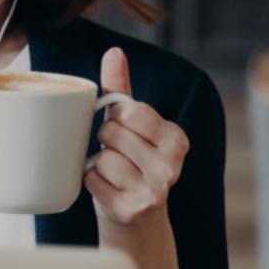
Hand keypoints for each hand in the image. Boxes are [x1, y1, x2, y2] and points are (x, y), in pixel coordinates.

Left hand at [85, 47, 189, 229]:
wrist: (137, 217)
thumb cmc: (131, 160)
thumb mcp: (132, 124)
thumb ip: (121, 88)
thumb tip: (114, 51)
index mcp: (177, 139)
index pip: (130, 110)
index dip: (117, 117)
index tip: (124, 129)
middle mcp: (171, 166)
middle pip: (111, 132)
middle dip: (106, 140)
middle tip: (118, 154)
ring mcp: (152, 191)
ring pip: (102, 158)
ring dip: (98, 163)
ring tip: (113, 172)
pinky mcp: (129, 209)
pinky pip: (91, 180)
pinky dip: (91, 182)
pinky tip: (108, 188)